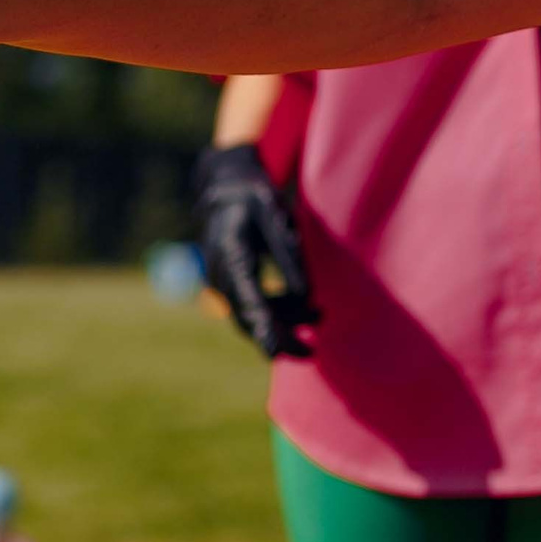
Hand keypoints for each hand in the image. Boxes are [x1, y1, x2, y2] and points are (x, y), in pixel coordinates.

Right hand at [192, 145, 317, 358]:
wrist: (224, 189)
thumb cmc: (253, 198)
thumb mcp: (275, 215)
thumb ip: (289, 254)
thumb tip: (306, 296)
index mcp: (231, 254)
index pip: (248, 302)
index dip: (264, 329)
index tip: (278, 352)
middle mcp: (220, 274)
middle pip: (248, 319)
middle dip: (279, 337)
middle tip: (312, 350)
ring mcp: (222, 282)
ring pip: (252, 315)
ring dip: (284, 323)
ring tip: (320, 317)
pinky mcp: (231, 285)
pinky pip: (253, 307)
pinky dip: (278, 313)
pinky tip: (305, 309)